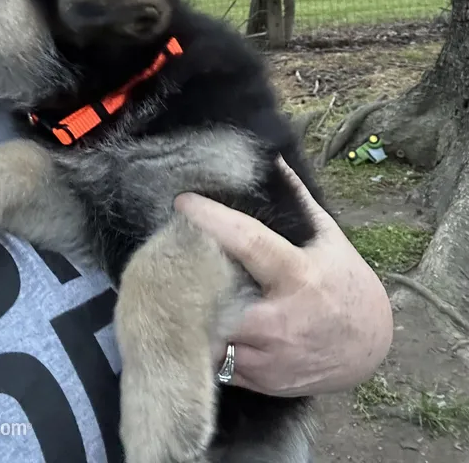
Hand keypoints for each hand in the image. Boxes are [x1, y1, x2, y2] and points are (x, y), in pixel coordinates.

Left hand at [174, 156, 392, 397]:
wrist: (369, 349)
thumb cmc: (347, 285)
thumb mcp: (330, 240)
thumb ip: (299, 201)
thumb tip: (275, 159)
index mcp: (297, 276)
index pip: (246, 240)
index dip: (210, 218)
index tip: (182, 200)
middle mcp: (279, 320)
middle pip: (213, 295)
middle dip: (187, 274)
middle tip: (170, 249)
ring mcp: (268, 357)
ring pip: (209, 335)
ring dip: (191, 310)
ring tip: (176, 284)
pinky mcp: (260, 381)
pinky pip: (217, 361)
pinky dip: (206, 339)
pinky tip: (197, 318)